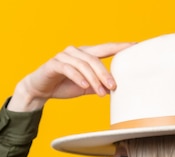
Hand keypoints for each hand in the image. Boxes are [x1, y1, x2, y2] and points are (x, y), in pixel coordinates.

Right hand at [8, 42, 133, 111]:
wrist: (39, 90)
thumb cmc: (62, 85)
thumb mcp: (85, 87)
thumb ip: (98, 86)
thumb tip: (113, 89)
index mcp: (85, 55)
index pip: (105, 49)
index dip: (120, 46)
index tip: (134, 46)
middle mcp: (75, 52)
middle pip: (95, 59)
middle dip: (106, 73)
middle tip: (114, 86)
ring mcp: (64, 56)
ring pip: (84, 65)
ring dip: (94, 79)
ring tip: (101, 92)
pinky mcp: (54, 64)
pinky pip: (69, 69)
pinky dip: (78, 77)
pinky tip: (85, 85)